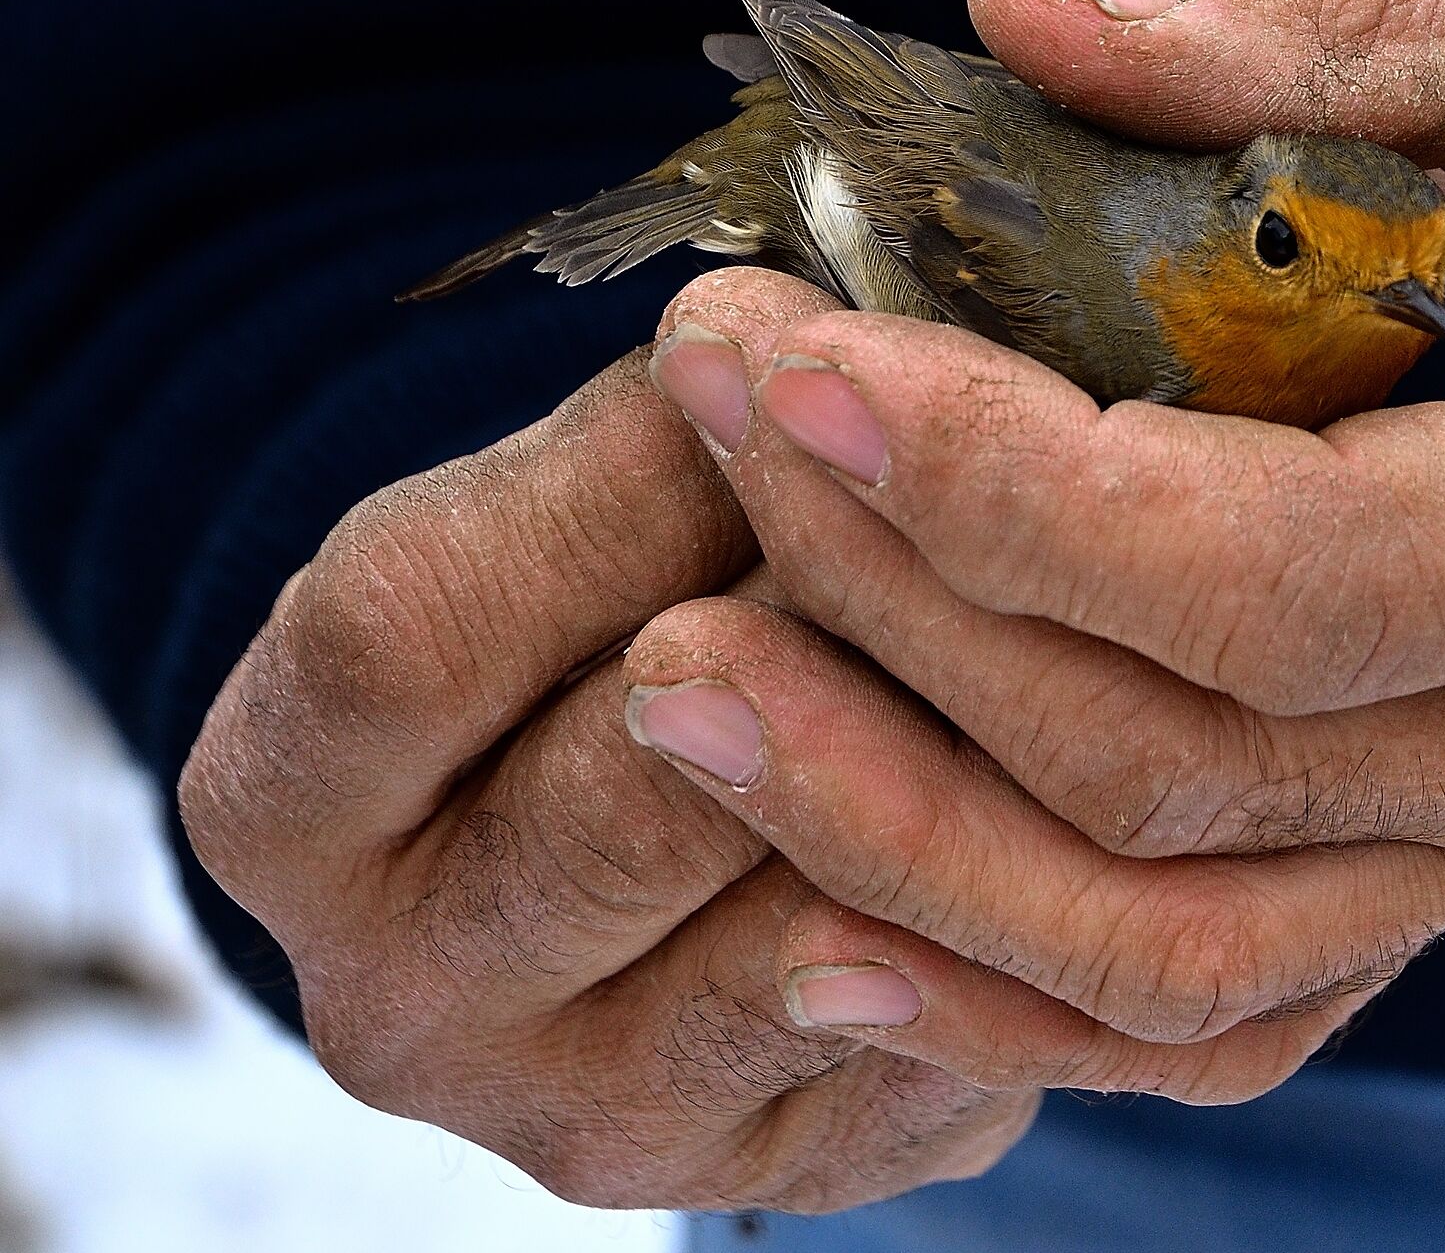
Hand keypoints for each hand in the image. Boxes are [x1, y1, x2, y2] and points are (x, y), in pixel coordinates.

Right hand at [179, 341, 1039, 1211]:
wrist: (625, 828)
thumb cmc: (580, 616)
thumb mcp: (542, 513)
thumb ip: (648, 450)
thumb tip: (823, 349)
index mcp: (286, 807)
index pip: (411, 634)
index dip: (614, 482)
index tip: (772, 366)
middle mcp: (409, 1002)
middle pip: (628, 804)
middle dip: (824, 615)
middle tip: (955, 486)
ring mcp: (593, 1115)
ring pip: (817, 932)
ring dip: (957, 752)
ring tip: (1052, 610)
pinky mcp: (776, 1169)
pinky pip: (943, 1034)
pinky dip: (1032, 898)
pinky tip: (1085, 779)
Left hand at [627, 0, 1444, 1092]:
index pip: (1286, 580)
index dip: (1004, 491)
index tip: (791, 357)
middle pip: (1185, 767)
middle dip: (897, 602)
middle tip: (707, 408)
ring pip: (1170, 941)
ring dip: (895, 831)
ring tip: (675, 682)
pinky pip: (1222, 999)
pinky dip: (1011, 982)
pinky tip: (825, 915)